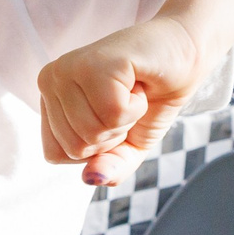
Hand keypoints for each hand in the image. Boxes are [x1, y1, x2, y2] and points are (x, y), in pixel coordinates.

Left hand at [36, 16, 204, 185]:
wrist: (184, 55)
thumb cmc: (150, 98)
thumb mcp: (129, 146)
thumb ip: (110, 168)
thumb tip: (92, 179)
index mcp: (48, 99)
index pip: (55, 155)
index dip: (94, 149)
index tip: (112, 116)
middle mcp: (50, 80)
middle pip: (75, 148)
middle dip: (114, 134)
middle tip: (126, 101)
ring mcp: (69, 69)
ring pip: (93, 133)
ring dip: (126, 119)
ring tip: (131, 91)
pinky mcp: (94, 62)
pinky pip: (113, 114)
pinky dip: (136, 106)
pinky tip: (138, 83)